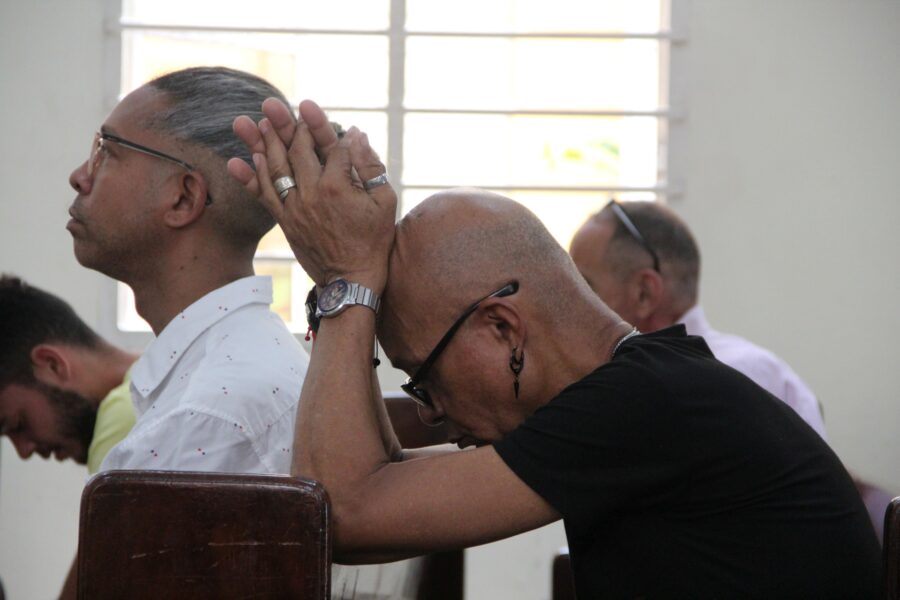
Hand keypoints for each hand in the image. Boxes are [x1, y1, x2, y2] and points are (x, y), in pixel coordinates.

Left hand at [229, 100, 396, 291]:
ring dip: (264, 142)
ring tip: (257, 122)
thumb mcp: (384, 202)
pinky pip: (264, 195)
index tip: (311, 106)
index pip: (331, 146)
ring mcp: (295, 208)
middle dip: (286, 125)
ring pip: (275, 168)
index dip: (323, 125)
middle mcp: (312, 194)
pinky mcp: (285, 221)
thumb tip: (358, 136)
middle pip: (297, 151)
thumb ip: (371, 167)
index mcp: (339, 186)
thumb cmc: (373, 240)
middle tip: (273, 104)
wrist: (350, 279)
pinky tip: (244, 158)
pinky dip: (251, 177)